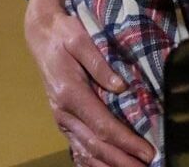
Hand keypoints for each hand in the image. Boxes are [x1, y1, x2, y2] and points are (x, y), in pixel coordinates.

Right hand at [24, 0, 155, 165]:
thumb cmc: (65, 35)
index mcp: (71, 94)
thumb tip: (122, 87)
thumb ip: (101, 64)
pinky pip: (77, 146)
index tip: (147, 151)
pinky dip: (90, 161)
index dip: (126, 142)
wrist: (42, 34)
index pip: (103, 126)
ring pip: (85, 151)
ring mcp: (62, 118)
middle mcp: (64, 112)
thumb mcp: (82, 40)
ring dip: (108, 165)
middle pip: (95, 146)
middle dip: (122, 161)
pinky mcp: (63, 118)